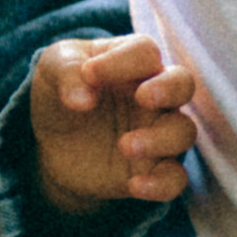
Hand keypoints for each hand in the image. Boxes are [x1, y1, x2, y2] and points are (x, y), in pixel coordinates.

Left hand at [28, 35, 195, 216]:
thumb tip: (83, 99)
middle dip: (168, 89)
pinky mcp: (153, 167)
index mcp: (132, 61)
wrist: (54, 141)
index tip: (89, 74)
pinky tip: (134, 185)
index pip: (144, 51)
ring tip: (124, 145)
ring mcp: (157, 131)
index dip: (122, 61)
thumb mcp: (52, 69)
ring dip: (160, 139)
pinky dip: (161, 184)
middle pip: (182, 83)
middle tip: (143, 97)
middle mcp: (154, 94)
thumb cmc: (62, 91)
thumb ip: (66, 72)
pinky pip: (174, 178)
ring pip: (184, 131)